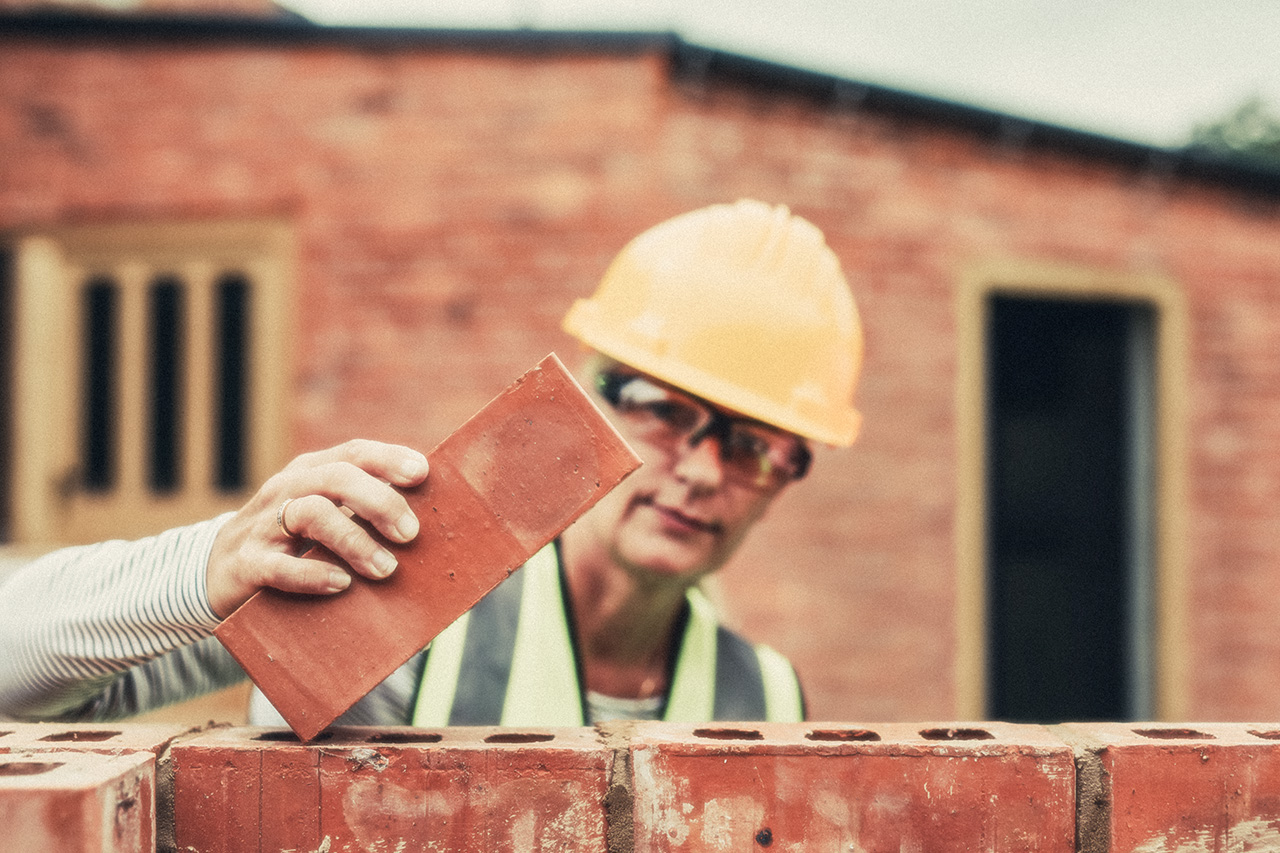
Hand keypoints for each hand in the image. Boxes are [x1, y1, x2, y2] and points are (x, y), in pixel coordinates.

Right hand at [206, 439, 428, 617]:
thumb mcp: (324, 515)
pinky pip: (280, 566)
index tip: (422, 474)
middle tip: (411, 534)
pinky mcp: (247, 564)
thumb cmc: (291, 543)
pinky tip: (341, 584)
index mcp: (311, 472)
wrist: (216, 572)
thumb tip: (430, 521)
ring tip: (386, 569)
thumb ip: (364, 511)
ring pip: (311, 514)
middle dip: (379, 502)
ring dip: (354, 541)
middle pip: (336, 478)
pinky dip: (313, 574)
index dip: (388, 458)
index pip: (353, 453)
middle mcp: (288, 490)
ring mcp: (264, 525)